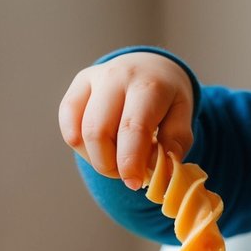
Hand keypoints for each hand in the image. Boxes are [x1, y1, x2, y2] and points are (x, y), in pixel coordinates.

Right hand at [58, 52, 193, 189]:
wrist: (151, 66)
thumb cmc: (167, 98)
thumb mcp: (182, 115)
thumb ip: (176, 142)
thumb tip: (164, 169)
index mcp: (148, 85)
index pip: (132, 128)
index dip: (130, 162)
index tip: (135, 183)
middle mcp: (117, 77)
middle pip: (98, 132)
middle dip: (109, 165)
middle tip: (127, 174)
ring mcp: (94, 78)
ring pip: (79, 131)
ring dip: (96, 158)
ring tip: (117, 160)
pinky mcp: (78, 84)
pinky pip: (67, 123)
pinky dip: (81, 146)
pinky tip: (100, 148)